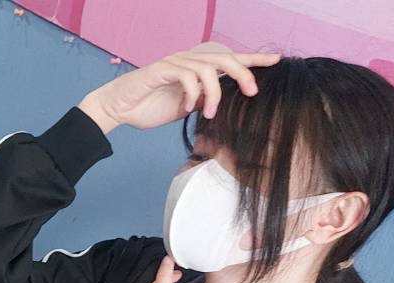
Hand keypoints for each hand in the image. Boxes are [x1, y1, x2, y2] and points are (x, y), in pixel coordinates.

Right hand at [78, 43, 279, 132]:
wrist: (117, 109)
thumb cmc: (147, 107)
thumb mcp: (183, 107)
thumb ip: (203, 101)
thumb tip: (222, 103)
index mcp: (195, 69)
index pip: (229, 60)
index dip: (253, 60)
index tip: (276, 61)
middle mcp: (187, 61)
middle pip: (224, 58)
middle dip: (243, 73)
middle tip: (252, 92)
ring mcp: (174, 63)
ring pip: (208, 68)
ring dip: (214, 93)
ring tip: (211, 113)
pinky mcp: (161, 69)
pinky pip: (187, 76)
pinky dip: (193, 92)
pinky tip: (188, 107)